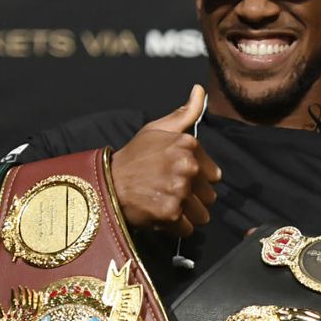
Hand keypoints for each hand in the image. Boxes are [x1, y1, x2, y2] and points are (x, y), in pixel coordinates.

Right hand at [111, 85, 221, 236]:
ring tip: (164, 204)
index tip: (176, 177)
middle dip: (193, 198)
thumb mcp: (157, 130)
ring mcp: (180, 191)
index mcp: (188, 145)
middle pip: (209, 196)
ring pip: (202, 215)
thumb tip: (199, 91)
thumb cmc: (133, 157)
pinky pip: (188, 229)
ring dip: (186, 214)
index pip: (214, 175)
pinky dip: (176, 227)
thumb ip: (185, 113)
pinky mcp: (171, 214)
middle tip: (168, 192)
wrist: (106, 184)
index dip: (197, 180)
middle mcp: (187, 167)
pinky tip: (160, 215)